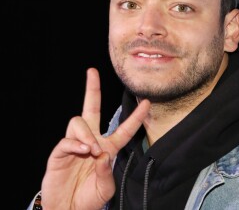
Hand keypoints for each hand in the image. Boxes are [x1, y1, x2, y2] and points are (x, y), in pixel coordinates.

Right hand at [40, 67, 149, 209]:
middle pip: (92, 108)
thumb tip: (100, 154)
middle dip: (92, 89)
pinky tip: (82, 151)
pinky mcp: (60, 152)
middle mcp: (92, 140)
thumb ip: (106, 172)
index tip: (147, 102)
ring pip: (78, 121)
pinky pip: (67, 139)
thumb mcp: (105, 188)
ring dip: (86, 133)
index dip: (136, 117)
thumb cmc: (89, 199)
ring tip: (91, 150)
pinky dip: (75, 143)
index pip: (124, 129)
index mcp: (107, 148)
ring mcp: (75, 144)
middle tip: (92, 72)